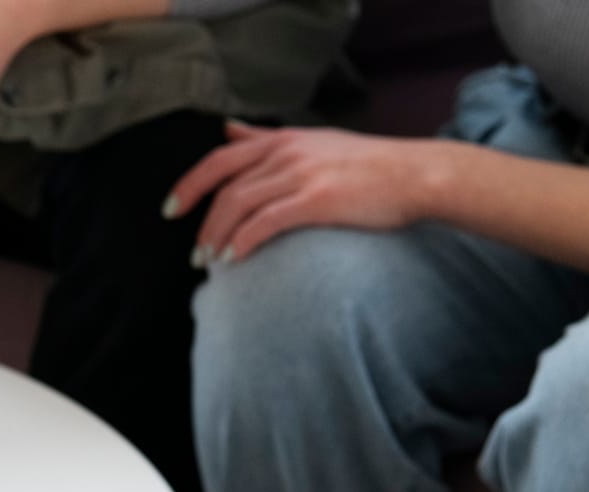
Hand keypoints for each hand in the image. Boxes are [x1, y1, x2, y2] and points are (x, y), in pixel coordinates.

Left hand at [167, 122, 438, 263]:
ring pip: (240, 205)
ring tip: (210, 264)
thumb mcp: (313, 141)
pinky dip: (243, 241)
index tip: (172, 209)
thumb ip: (266, 139)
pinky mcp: (317, 199)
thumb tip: (227, 130)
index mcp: (283, 139)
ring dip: (218, 237)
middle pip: (225, 186)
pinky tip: (234, 260)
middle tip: (193, 254)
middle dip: (200, 220)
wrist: (416, 174)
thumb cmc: (368, 165)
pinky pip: (266, 221)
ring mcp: (301, 174)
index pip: (221, 158)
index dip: (191, 184)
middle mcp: (286, 152)